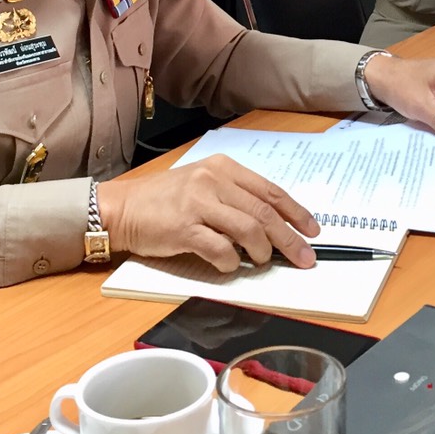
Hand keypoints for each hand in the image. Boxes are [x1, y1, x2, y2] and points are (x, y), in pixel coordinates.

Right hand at [98, 155, 319, 272]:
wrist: (122, 208)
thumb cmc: (164, 200)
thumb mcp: (202, 185)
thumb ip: (234, 199)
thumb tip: (271, 227)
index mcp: (223, 167)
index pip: (270, 190)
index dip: (295, 212)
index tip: (312, 230)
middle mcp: (213, 180)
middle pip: (264, 212)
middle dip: (290, 238)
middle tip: (304, 257)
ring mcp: (198, 203)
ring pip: (248, 229)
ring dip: (262, 252)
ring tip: (262, 262)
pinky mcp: (184, 228)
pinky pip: (221, 249)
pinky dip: (232, 262)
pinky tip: (230, 266)